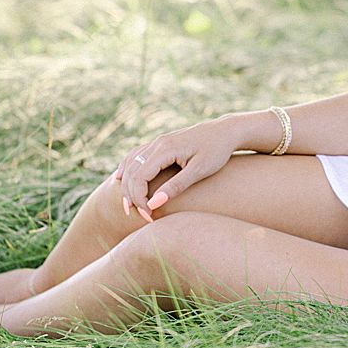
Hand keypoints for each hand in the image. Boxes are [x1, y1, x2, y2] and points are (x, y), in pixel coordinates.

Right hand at [114, 118, 235, 221]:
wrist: (226, 131)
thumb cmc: (217, 151)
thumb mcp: (199, 170)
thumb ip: (176, 186)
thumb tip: (153, 204)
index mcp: (165, 149)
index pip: (139, 178)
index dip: (140, 200)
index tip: (149, 216)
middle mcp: (157, 143)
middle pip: (131, 172)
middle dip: (132, 196)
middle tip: (142, 217)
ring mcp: (158, 142)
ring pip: (131, 163)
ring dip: (127, 185)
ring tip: (129, 205)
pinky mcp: (161, 143)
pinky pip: (136, 155)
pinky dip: (127, 169)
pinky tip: (120, 178)